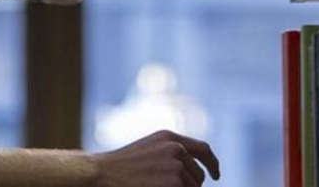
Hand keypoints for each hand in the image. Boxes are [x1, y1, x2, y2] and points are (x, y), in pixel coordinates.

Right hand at [90, 130, 219, 185]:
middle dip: (190, 186)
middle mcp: (176, 148)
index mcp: (169, 137)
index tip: (216, 175)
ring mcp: (176, 166)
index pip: (202, 149)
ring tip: (153, 186)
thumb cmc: (121, 167)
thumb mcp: (149, 150)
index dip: (212, 163)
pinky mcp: (176, 184)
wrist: (102, 173)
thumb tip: (196, 170)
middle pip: (198, 175)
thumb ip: (170, 153)